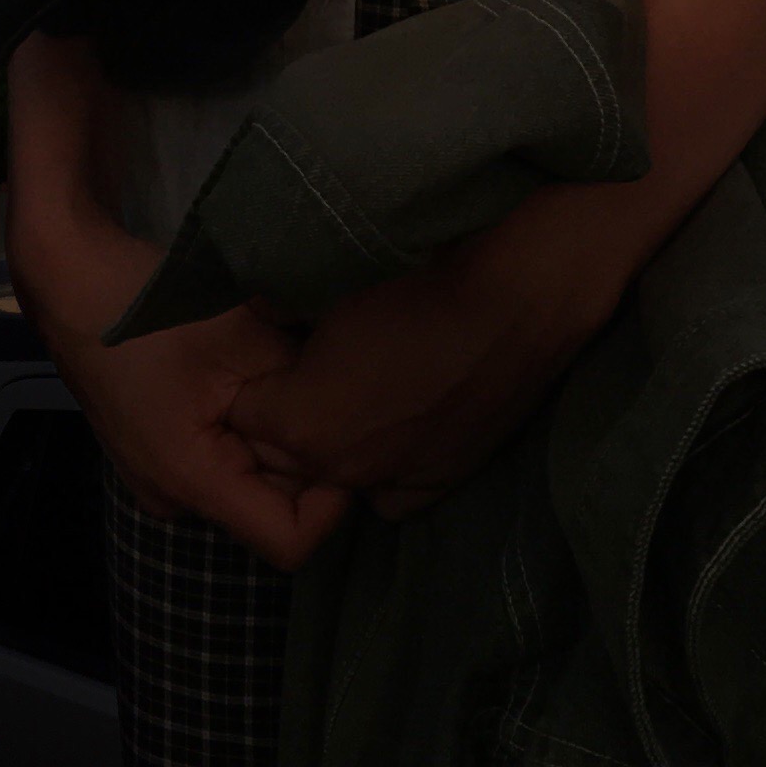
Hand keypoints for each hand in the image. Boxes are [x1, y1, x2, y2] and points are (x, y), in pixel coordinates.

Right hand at [62, 300, 352, 573]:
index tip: (347, 442)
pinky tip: (255, 379)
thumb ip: (303, 377)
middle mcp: (174, 497)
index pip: (288, 543)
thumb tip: (359, 400)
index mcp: (192, 480)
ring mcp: (162, 477)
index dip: (332, 504)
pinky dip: (250, 428)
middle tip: (328, 399)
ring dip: (277, 439)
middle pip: (271, 508)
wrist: (74, 283)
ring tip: (288, 381)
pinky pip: (224, 458)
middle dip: (307, 460)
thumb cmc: (150, 309)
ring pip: (250, 480)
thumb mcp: (243, 332)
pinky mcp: (161, 451)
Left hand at [231, 222, 615, 520]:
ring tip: (362, 394)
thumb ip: (279, 308)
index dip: (261, 379)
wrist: (522, 291)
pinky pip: (393, 490)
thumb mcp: (330, 284)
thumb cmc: (421, 276)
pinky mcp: (447, 480)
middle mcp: (342, 469)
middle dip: (290, 416)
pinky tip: (401, 421)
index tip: (280, 352)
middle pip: (285, 456)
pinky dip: (387, 465)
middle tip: (318, 367)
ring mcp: (398, 480)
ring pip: (339, 477)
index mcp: (301, 422)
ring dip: (338, 445)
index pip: (243, 418)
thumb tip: (257, 309)